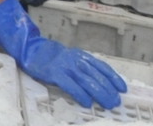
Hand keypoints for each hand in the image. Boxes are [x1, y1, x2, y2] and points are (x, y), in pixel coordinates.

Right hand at [0, 0, 124, 109]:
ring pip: (87, 81)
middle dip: (109, 90)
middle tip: (116, 102)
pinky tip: (87, 102)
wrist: (30, 49)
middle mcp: (75, 60)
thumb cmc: (52, 57)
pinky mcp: (55, 73)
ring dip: (100, 94)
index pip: (101, 67)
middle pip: (97, 76)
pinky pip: (71, 85)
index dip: (114, 78)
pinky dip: (80, 94)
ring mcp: (65, 66)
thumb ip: (83, 66)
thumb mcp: (70, 57)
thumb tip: (100, 82)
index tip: (122, 88)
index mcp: (81, 56)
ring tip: (107, 104)